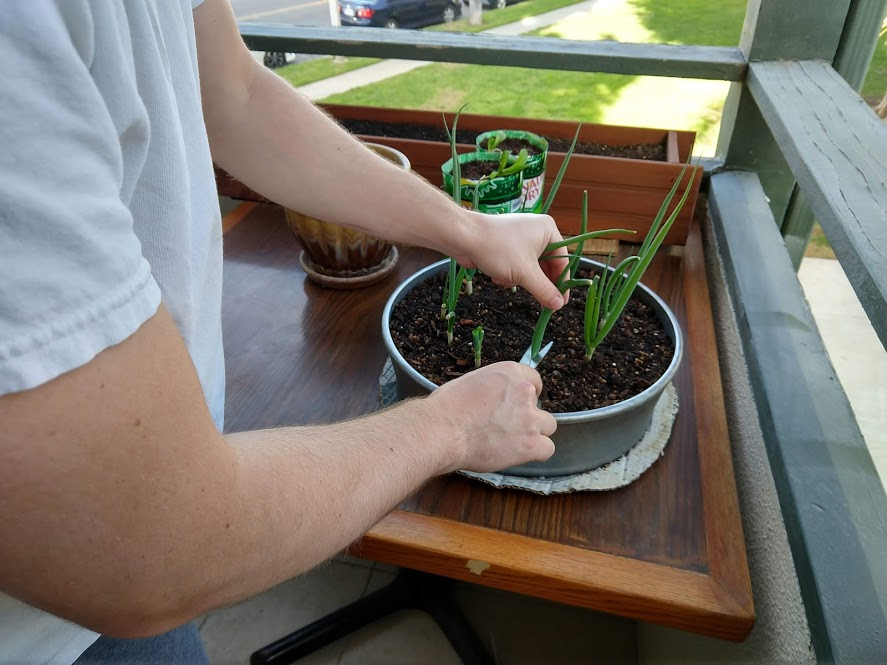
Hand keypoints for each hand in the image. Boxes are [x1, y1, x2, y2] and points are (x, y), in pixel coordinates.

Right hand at [425, 362, 555, 472]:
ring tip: (512, 442)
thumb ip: (491, 388)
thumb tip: (493, 397)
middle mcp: (524, 392)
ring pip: (548, 427)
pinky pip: (547, 449)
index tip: (517, 404)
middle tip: (508, 426)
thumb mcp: (470, 382)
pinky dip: (536, 453)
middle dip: (528, 416)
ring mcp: (530, 419)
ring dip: (534, 434)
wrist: (442, 430)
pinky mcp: (530, 444)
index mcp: (510, 372)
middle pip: (540, 406)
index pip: (534, 380)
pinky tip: (520, 454)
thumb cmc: (446, 407)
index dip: (526, 395)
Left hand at [453, 212, 569, 310]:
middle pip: (546, 266)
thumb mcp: (524, 273)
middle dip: (534, 282)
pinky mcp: (507, 246)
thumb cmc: (498, 249)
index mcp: (548, 230)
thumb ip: (543, 290)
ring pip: (529, 269)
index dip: (561, 283)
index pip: (562, 261)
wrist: (463, 238)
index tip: (560, 303)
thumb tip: (558, 305)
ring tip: (506, 277)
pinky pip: (516, 266)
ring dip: (518, 279)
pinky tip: (496, 275)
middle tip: (540, 303)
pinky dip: (508, 274)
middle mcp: (537, 232)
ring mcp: (521, 239)